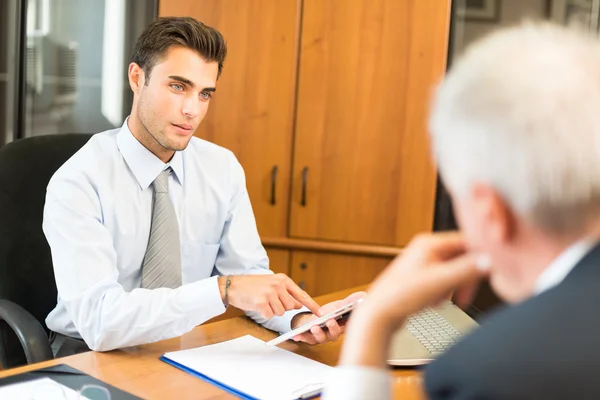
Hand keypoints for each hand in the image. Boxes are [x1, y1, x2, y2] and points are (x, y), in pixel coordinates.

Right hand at [219, 273, 321, 318]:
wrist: (233, 286)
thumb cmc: (252, 286)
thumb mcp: (272, 284)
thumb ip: (286, 293)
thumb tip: (298, 304)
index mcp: (283, 279)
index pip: (301, 294)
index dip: (312, 305)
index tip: (321, 313)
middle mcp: (278, 285)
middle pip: (290, 307)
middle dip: (281, 307)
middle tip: (269, 300)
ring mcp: (270, 293)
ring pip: (280, 312)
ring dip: (272, 310)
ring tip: (262, 301)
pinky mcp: (261, 302)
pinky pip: (269, 315)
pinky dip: (264, 313)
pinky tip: (257, 305)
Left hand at [290, 291, 366, 344]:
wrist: (325, 313)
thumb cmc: (338, 309)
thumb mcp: (346, 302)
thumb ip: (353, 300)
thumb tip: (363, 297)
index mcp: (344, 326)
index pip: (344, 329)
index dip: (338, 327)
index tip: (332, 320)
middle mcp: (333, 334)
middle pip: (332, 335)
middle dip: (329, 330)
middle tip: (325, 323)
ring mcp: (323, 336)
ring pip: (320, 338)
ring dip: (316, 334)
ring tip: (312, 327)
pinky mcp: (313, 335)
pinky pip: (308, 338)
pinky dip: (302, 337)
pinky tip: (296, 335)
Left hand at [341, 232, 489, 367]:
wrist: (379, 314)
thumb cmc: (400, 296)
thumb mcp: (440, 282)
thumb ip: (466, 270)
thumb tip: (490, 260)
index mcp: (429, 243)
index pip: (468, 241)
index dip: (482, 256)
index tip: (491, 272)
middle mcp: (425, 248)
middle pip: (462, 257)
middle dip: (466, 277)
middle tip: (465, 296)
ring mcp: (422, 262)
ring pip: (454, 270)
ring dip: (455, 286)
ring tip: (443, 299)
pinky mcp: (421, 276)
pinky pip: (444, 279)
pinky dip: (445, 291)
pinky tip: (434, 302)